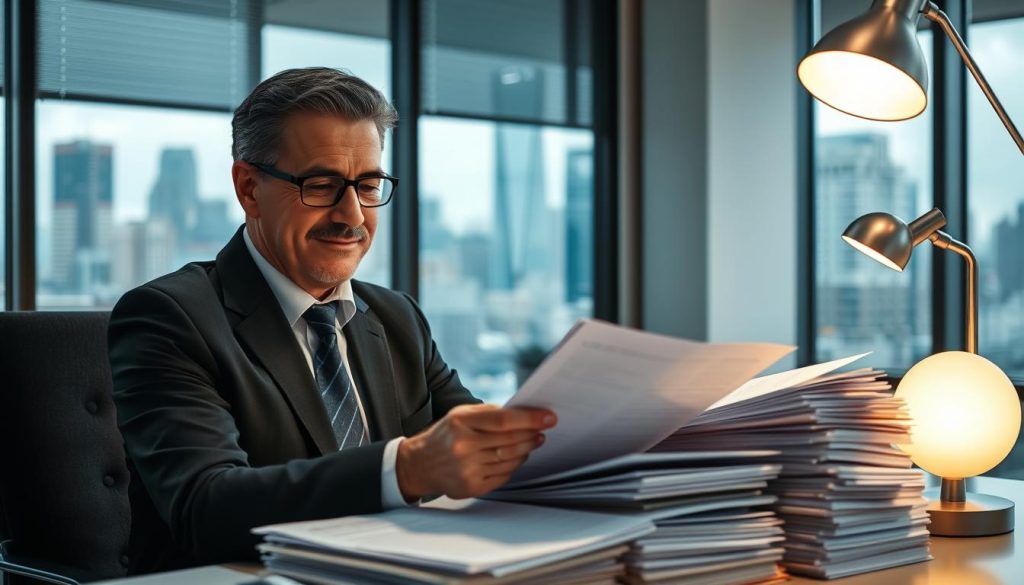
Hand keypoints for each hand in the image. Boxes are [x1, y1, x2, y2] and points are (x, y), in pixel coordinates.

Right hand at [395, 404, 556, 500]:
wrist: (419, 465)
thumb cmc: (445, 435)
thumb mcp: (460, 414)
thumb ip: (489, 413)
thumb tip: (524, 414)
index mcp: (460, 422)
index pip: (503, 420)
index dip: (530, 419)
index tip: (549, 418)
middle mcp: (463, 446)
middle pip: (510, 441)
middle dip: (532, 435)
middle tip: (542, 430)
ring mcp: (467, 469)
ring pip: (510, 460)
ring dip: (526, 450)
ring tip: (532, 442)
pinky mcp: (471, 487)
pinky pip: (504, 476)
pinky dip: (514, 466)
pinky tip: (516, 457)